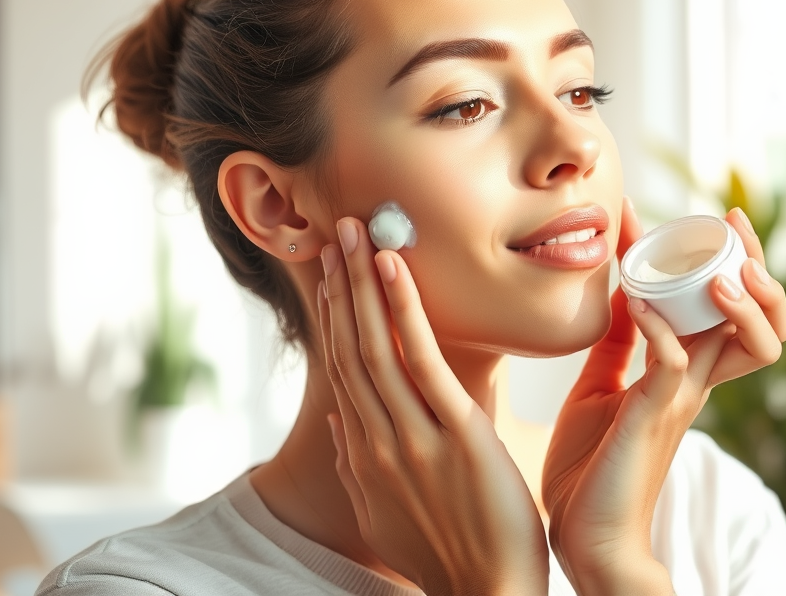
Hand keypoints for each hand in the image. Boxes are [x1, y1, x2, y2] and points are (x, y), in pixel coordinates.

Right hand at [320, 217, 548, 595]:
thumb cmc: (446, 554)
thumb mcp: (384, 513)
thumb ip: (357, 466)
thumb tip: (338, 424)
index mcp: (364, 454)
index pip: (342, 370)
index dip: (333, 316)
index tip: (329, 275)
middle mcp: (376, 439)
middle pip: (349, 348)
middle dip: (339, 286)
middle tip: (335, 232)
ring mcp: (412, 435)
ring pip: (374, 345)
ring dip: (360, 283)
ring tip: (355, 232)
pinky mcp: (455, 433)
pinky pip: (422, 359)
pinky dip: (403, 309)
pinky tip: (392, 267)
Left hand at [542, 202, 785, 594]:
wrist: (581, 532)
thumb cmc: (591, 465)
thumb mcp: (602, 384)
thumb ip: (620, 342)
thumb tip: (624, 289)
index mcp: (686, 373)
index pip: (733, 310)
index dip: (735, 261)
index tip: (713, 214)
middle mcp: (696, 384)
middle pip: (767, 323)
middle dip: (763, 270)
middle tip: (734, 228)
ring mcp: (681, 400)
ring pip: (750, 344)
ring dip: (743, 299)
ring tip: (721, 270)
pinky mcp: (654, 416)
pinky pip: (675, 364)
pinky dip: (662, 328)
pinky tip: (642, 305)